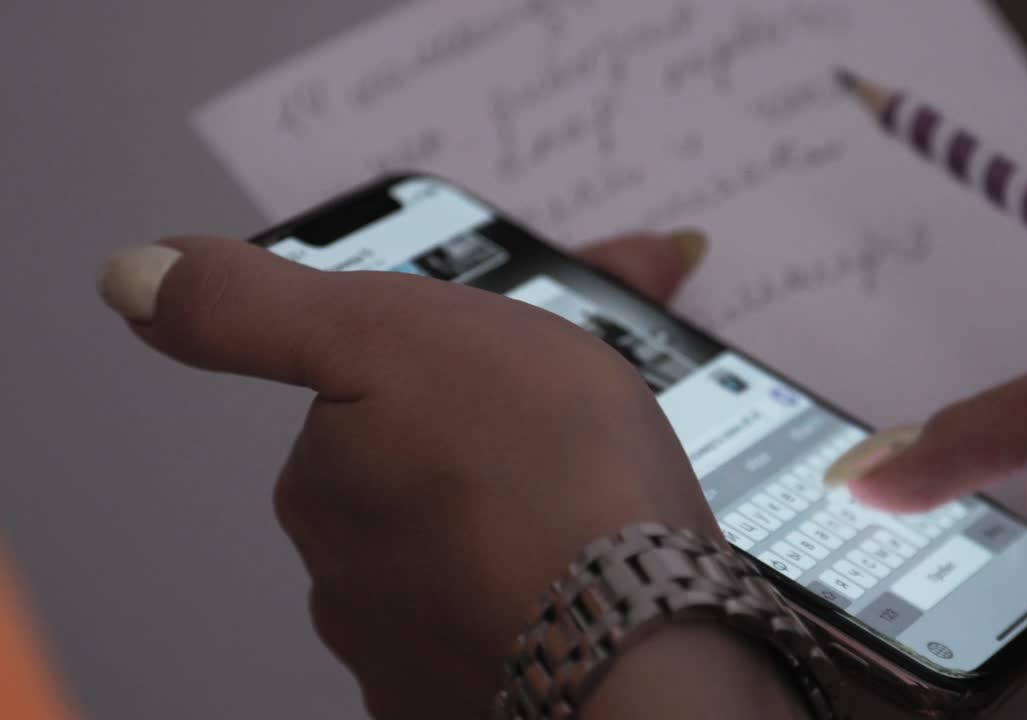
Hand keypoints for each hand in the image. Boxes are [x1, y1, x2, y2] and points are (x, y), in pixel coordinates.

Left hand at [98, 230, 723, 717]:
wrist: (636, 621)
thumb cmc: (537, 467)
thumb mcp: (389, 329)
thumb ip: (251, 306)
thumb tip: (131, 278)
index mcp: (324, 478)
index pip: (370, 405)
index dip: (446, 378)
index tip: (509, 388)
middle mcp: (347, 575)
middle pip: (418, 483)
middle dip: (478, 454)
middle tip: (561, 444)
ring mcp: (410, 649)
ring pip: (463, 556)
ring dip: (510, 529)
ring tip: (585, 513)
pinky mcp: (473, 697)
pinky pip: (500, 623)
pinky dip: (533, 596)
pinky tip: (578, 575)